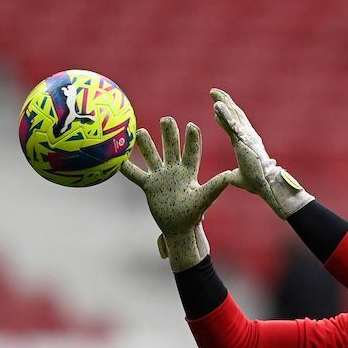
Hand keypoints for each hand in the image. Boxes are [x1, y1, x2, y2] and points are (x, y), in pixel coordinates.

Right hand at [121, 117, 239, 271]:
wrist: (179, 228)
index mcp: (189, 172)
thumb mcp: (205, 198)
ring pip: (152, 157)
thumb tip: (230, 175)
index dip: (192, 139)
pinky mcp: (149, 186)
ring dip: (146, 145)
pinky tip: (117, 158)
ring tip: (141, 131)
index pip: (191, 152)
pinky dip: (126, 168)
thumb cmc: (193, 214)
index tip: (191, 125)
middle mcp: (174, 171)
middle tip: (166, 119)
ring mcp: (160, 177)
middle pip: (171, 148)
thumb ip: (215, 186)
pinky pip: (135, 175)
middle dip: (169, 134)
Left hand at [210, 88, 313, 218]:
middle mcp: (248, 135)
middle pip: (234, 113)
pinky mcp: (243, 140)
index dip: (226, 114)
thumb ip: (233, 175)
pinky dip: (224, 114)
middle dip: (224, 101)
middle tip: (213, 91)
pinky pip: (231, 124)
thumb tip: (228, 177)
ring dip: (223, 102)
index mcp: (247, 142)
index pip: (234, 125)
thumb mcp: (239, 178)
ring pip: (233, 115)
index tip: (216, 106)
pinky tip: (216, 105)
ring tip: (212, 92)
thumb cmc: (258, 182)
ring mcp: (246, 136)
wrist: (267, 185)